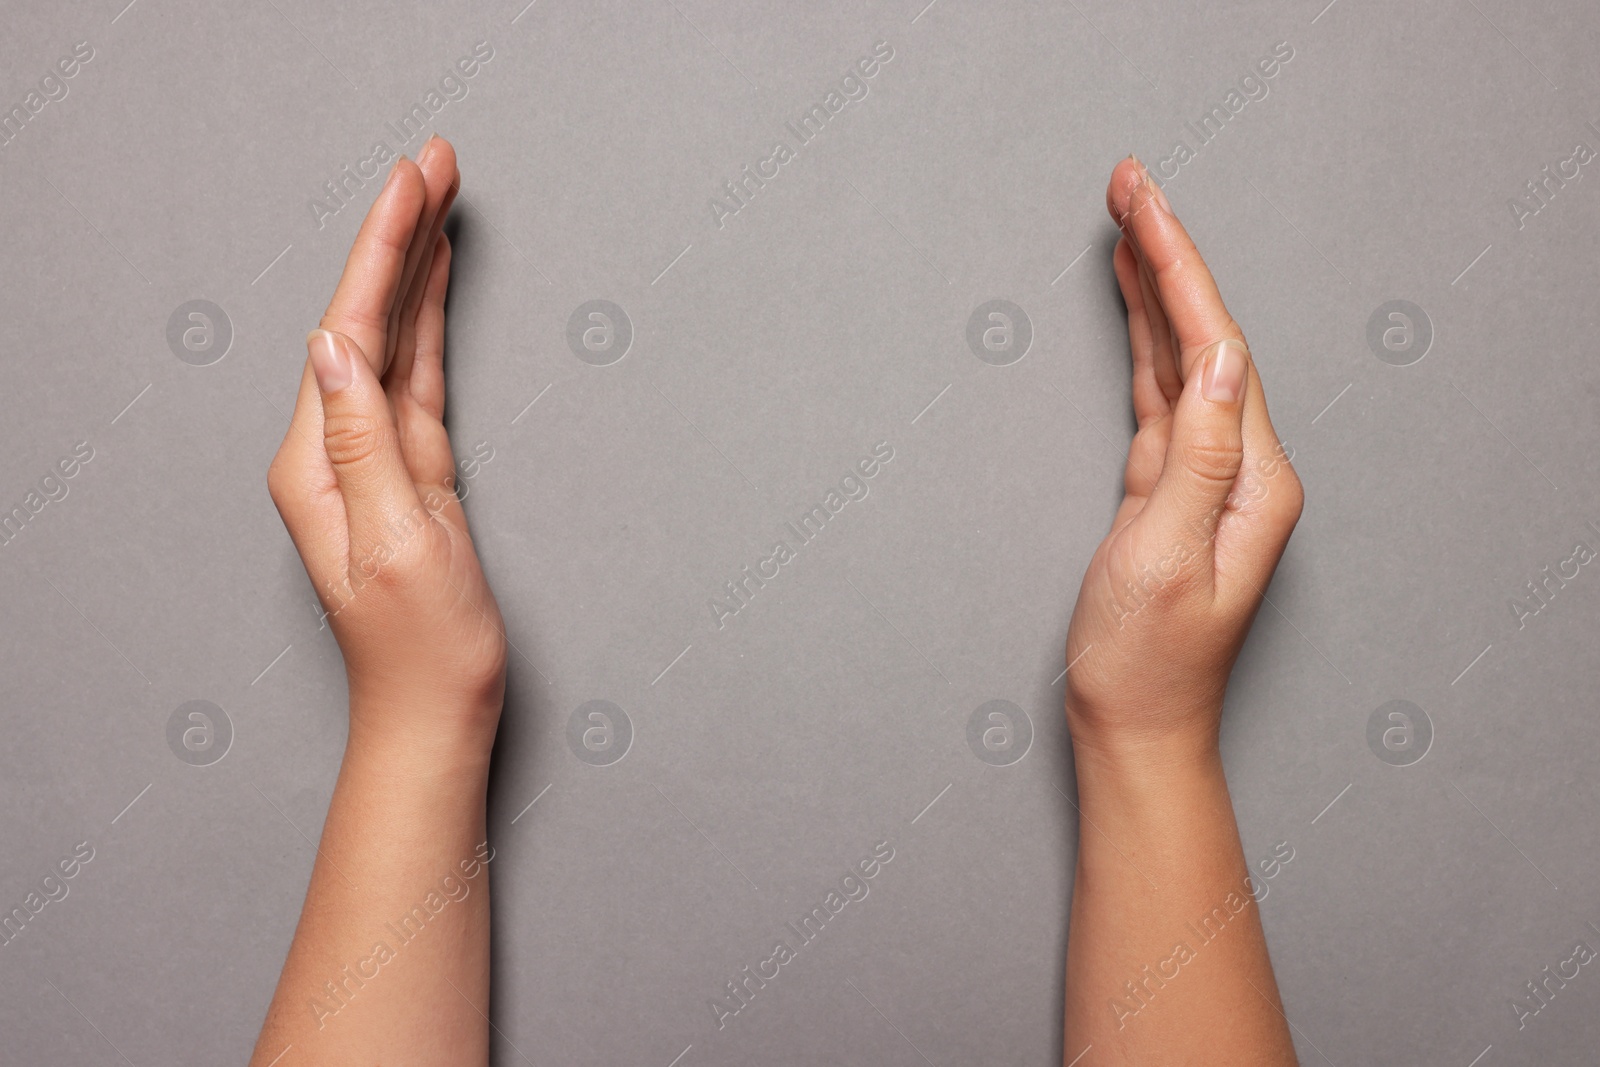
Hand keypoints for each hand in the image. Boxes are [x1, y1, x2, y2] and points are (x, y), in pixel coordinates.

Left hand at [266, 137, 506, 754]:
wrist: (435, 712)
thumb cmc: (422, 648)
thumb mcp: (400, 543)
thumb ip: (364, 441)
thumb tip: (334, 347)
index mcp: (318, 462)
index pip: (348, 329)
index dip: (384, 249)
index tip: (415, 181)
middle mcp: (333, 450)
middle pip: (366, 318)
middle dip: (400, 236)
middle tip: (437, 162)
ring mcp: (370, 458)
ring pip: (393, 339)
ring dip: (414, 267)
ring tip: (439, 200)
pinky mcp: (409, 471)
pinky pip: (414, 376)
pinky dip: (427, 322)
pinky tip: (435, 288)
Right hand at [1063, 158, 1302, 758]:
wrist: (1135, 727)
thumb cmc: (1146, 661)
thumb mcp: (1165, 559)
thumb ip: (1196, 458)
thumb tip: (1219, 360)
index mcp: (1254, 480)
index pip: (1220, 349)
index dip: (1179, 270)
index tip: (1142, 206)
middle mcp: (1242, 468)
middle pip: (1207, 337)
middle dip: (1166, 256)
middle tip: (1128, 183)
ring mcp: (1207, 475)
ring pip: (1183, 357)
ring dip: (1155, 286)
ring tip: (1126, 219)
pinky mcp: (1169, 486)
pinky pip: (1161, 392)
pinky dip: (1144, 340)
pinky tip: (1133, 306)